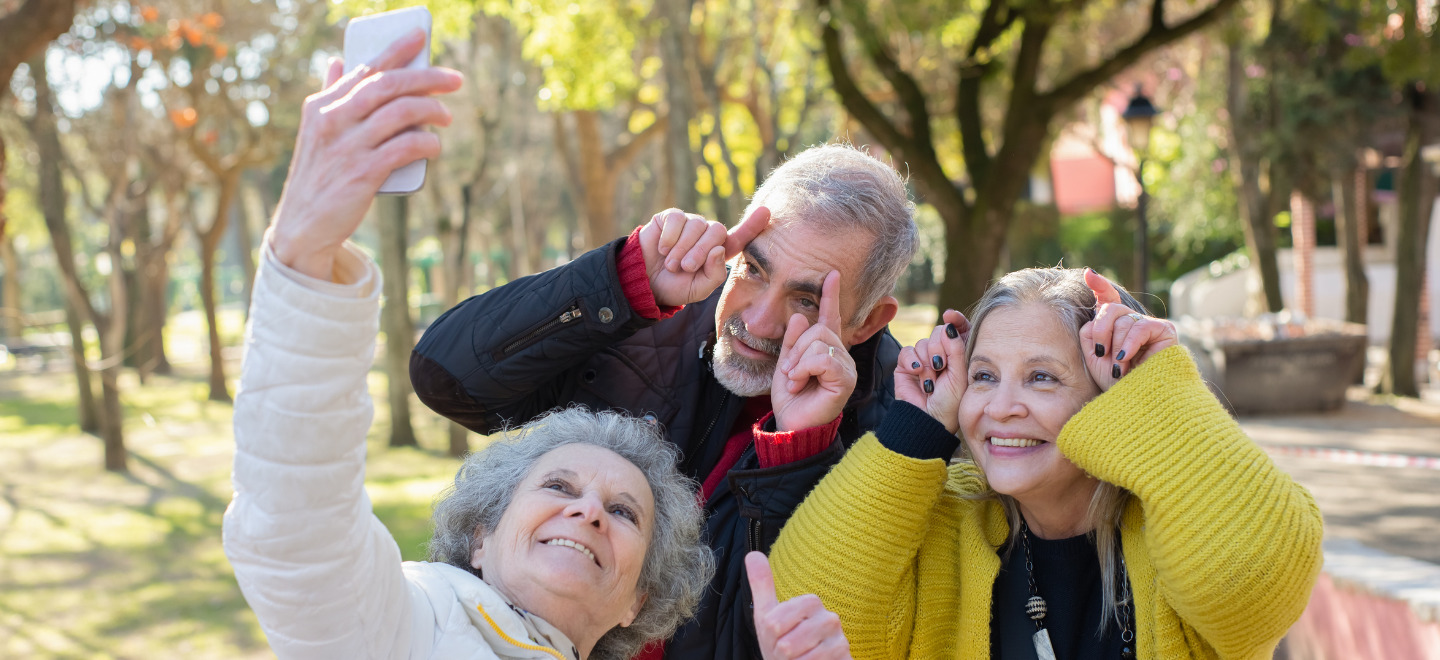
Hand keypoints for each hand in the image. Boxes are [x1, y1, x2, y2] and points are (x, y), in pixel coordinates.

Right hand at [270, 29, 462, 279]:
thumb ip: (330, 96)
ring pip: (401, 113)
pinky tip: (435, 145)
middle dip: (426, 77)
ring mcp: (348, 147)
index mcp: (322, 106)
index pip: (365, 69)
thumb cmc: (318, 175)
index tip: (420, 36)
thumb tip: (336, 62)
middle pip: (388, 85)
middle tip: (455, 80)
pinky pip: (405, 148)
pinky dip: (426, 143)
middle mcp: (333, 120)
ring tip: (447, 117)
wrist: (303, 225)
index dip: (396, 50)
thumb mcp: (316, 132)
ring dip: (432, 111)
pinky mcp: (362, 174)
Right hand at [639, 205, 769, 306]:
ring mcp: (690, 224)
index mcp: (718, 252)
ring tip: (671, 263)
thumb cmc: (675, 286)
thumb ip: (714, 274)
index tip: (765, 211)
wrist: (644, 282)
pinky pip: (678, 219)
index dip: (752, 225)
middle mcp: (707, 235)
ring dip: (682, 248)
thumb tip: (719, 249)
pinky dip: (670, 237)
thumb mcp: (698, 289)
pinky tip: (662, 248)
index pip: (740, 237)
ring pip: (697, 225)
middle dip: (700, 251)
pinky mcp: (671, 217)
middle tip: (685, 267)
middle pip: (717, 231)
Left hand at [747, 552, 852, 659]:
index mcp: (811, 602)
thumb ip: (762, 585)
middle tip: (787, 652)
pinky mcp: (844, 658)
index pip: (774, 623)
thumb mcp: (767, 615)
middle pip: (786, 643)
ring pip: (799, 657)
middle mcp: (830, 619)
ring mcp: (840, 640)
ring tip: (798, 659)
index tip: (778, 637)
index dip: (770, 637)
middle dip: (780, 653)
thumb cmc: (782, 642)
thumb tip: (752, 554)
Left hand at [771, 271, 855, 431]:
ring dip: (798, 361)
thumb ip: (792, 340)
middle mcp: (840, 355)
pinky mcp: (845, 379)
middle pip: (819, 329)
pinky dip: (804, 368)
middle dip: (796, 348)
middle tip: (790, 371)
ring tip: (795, 380)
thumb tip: (798, 315)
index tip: (832, 274)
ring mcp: (845, 366)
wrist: (792, 424)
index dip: (830, 296)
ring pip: (819, 342)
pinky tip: (800, 382)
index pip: (830, 317)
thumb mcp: (786, 363)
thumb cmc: (791, 398)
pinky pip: (823, 358)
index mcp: (826, 349)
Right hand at [894, 309, 969, 433]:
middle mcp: (941, 355)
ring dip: (926, 362)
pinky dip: (912, 361)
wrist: (927, 419)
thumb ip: (956, 348)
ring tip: (930, 381)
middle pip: (938, 332)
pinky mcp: (906, 365)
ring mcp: (923, 359)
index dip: (955, 320)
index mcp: (959, 356)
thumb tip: (949, 325)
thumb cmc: (949, 403)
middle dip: (939, 348)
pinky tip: (918, 374)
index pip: (958, 330)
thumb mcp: (959, 375)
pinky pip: (907, 351)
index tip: (951, 315)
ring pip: (923, 343)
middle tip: (940, 366)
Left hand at [1079, 268, 1178, 390]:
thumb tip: (1098, 307)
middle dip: (1101, 330)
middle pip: (1110, 308)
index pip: (1109, 299)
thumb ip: (1091, 330)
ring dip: (1116, 346)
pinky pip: (1140, 327)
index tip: (1088, 274)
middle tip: (1102, 353)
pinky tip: (1126, 358)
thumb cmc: (1114, 382)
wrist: (1135, 401)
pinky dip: (1129, 343)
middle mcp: (1132, 322)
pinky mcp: (1165, 330)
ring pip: (1123, 320)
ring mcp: (1149, 325)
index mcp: (1115, 326)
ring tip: (1119, 367)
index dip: (1100, 285)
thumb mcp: (1094, 355)